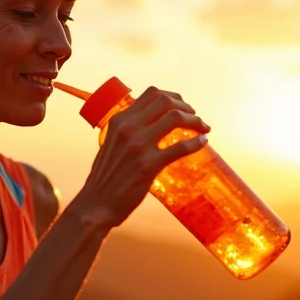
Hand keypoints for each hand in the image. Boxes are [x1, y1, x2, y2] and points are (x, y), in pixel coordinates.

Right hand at [72, 86, 209, 228]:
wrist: (96, 205)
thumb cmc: (105, 179)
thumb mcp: (111, 145)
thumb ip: (127, 132)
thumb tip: (150, 126)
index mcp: (119, 121)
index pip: (151, 94)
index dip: (173, 96)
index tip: (182, 106)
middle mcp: (128, 128)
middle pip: (166, 101)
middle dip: (186, 106)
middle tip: (196, 118)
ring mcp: (138, 146)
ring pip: (175, 118)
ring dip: (195, 121)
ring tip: (203, 128)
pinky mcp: (148, 166)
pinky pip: (180, 147)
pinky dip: (196, 143)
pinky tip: (202, 143)